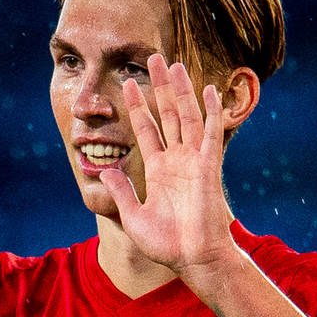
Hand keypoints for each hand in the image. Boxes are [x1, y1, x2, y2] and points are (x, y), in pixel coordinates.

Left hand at [101, 53, 239, 276]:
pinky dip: (210, 111)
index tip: (127, 83)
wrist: (193, 259)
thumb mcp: (133, 215)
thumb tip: (105, 169)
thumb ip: (121, 191)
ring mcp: (194, 161)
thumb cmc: (166, 244)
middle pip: (167, 113)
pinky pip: (211, 134)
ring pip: (186, 116)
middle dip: (160, 86)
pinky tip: (207, 89)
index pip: (146, 128)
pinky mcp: (209, 167)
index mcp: (158, 170)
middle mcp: (176, 160)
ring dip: (181, 90)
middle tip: (154, 58)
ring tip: (173, 64)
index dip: (136, 106)